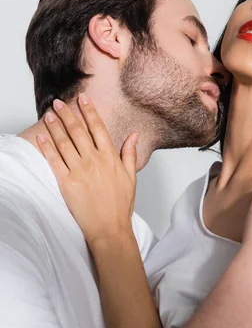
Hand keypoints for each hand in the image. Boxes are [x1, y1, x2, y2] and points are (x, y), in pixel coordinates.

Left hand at [38, 95, 137, 246]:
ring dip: (55, 126)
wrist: (110, 229)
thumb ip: (130, 154)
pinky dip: (47, 147)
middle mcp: (95, 160)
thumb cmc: (121, 205)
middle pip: (78, 131)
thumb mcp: (131, 177)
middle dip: (67, 114)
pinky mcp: (67, 183)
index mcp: (110, 157)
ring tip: (48, 114)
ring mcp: (80, 171)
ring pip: (64, 142)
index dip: (89, 111)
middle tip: (58, 103)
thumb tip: (134, 135)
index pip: (98, 128)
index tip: (83, 99)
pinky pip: (55, 161)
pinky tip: (42, 137)